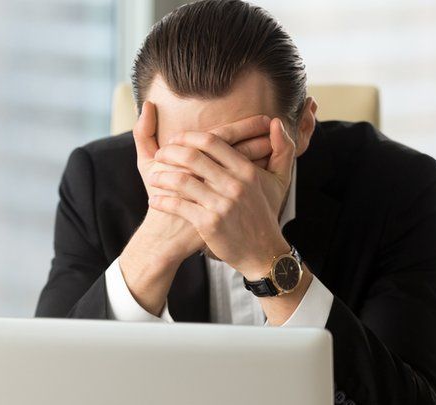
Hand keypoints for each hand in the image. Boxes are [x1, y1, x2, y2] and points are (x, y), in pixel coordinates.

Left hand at [118, 104, 273, 315]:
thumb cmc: (266, 213)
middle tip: (159, 155)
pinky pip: (178, 206)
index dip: (188, 137)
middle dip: (169, 153)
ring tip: (153, 177)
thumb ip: (282, 149)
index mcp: (246, 171)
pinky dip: (162, 202)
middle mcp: (234, 185)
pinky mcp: (209, 224)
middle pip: (192, 157)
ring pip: (182, 181)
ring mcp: (221, 205)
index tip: (176, 139)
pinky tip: (154, 201)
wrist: (263, 252)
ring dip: (161, 177)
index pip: (212, 142)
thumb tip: (276, 122)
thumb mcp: (280, 180)